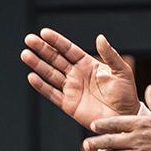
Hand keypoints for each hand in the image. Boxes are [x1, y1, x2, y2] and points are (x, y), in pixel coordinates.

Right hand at [22, 28, 138, 128]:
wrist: (124, 117)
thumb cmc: (125, 93)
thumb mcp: (121, 71)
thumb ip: (110, 55)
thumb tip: (100, 37)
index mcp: (87, 64)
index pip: (68, 49)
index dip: (56, 41)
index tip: (44, 33)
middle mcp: (76, 75)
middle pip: (55, 59)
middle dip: (42, 49)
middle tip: (28, 39)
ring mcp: (71, 89)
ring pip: (50, 74)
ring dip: (37, 65)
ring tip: (25, 55)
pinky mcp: (68, 104)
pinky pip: (52, 94)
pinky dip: (41, 86)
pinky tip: (32, 77)